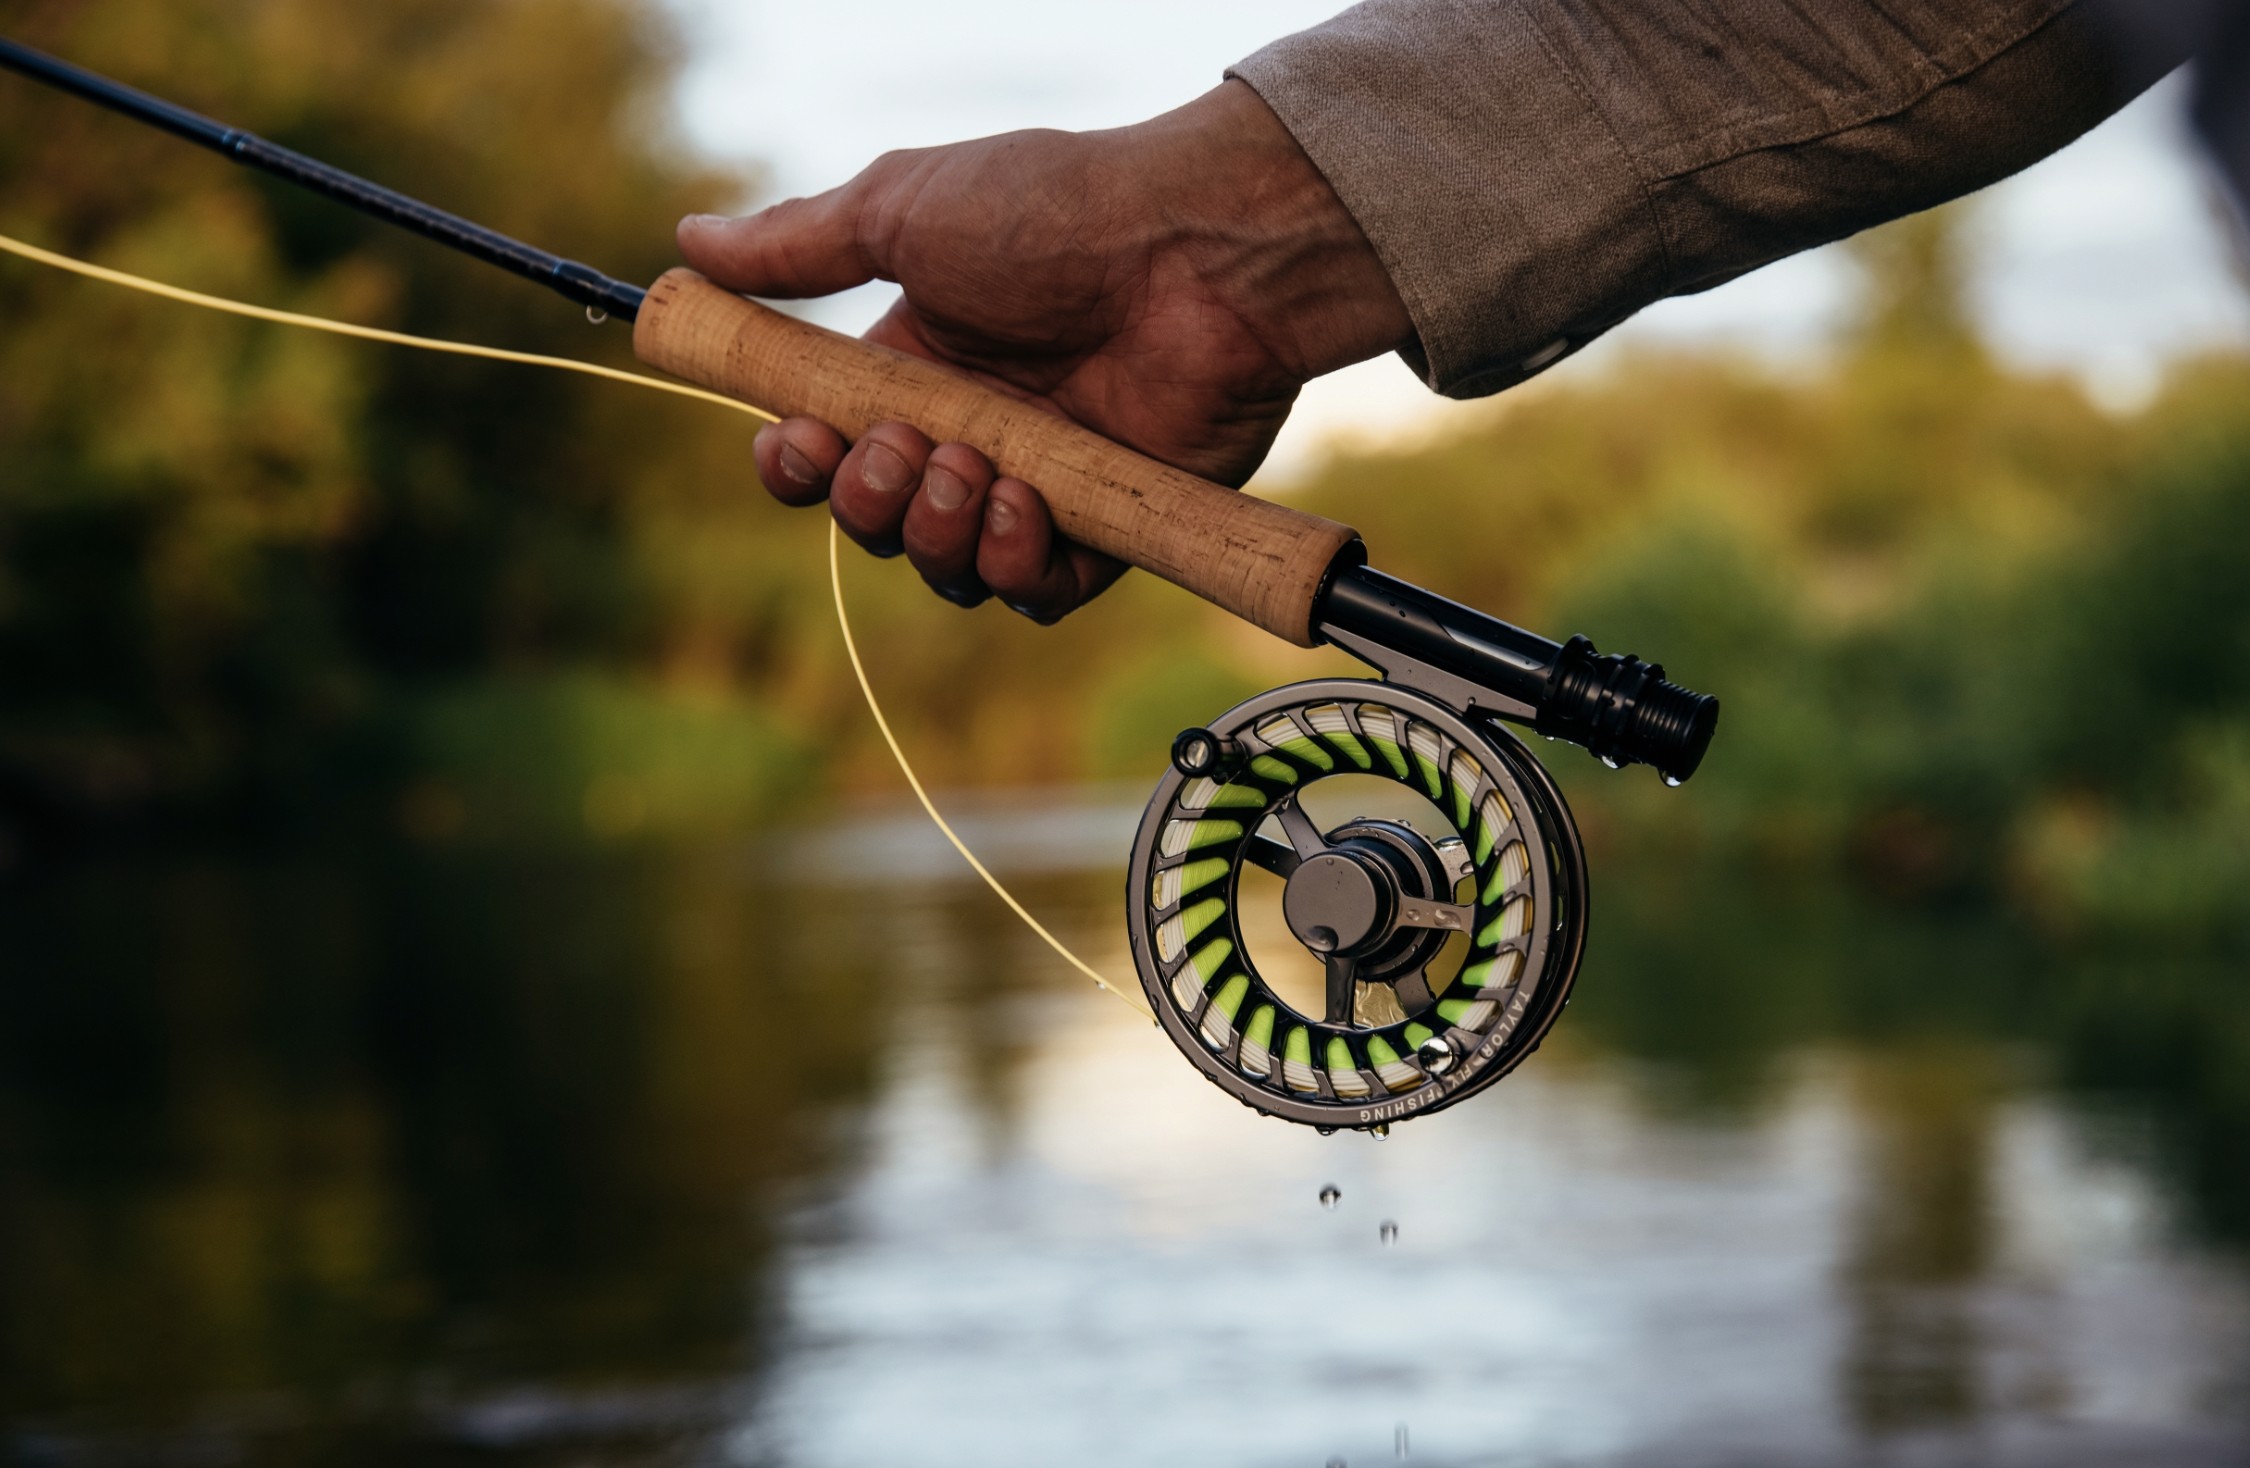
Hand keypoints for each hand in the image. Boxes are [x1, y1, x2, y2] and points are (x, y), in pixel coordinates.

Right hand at [676, 79, 1411, 620]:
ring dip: (934, 533)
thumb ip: (800, 244)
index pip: (825, 450)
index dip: (794, 467)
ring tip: (970, 468)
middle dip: (867, 500)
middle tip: (904, 446)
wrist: (1194, 248)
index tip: (791, 444)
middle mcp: (972, 436)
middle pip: (878, 522)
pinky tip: (1020, 508)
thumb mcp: (905, 208)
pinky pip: (1033, 596)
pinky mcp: (1109, 531)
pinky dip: (1010, 569)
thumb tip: (691, 239)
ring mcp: (1040, 488)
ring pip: (947, 568)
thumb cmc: (1055, 214)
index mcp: (915, 369)